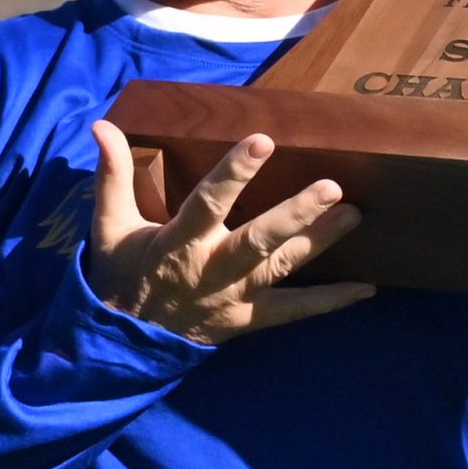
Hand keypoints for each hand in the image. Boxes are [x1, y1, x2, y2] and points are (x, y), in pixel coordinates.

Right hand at [87, 126, 369, 344]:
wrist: (123, 343)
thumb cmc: (120, 274)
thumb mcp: (108, 225)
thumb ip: (111, 174)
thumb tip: (102, 125)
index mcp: (176, 243)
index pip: (207, 203)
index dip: (234, 173)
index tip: (262, 141)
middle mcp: (210, 271)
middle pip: (258, 241)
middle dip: (295, 214)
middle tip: (331, 188)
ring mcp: (234, 298)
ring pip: (281, 267)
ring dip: (319, 242)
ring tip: (353, 215)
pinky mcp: (248, 320)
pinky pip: (294, 311)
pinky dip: (329, 301)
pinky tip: (365, 288)